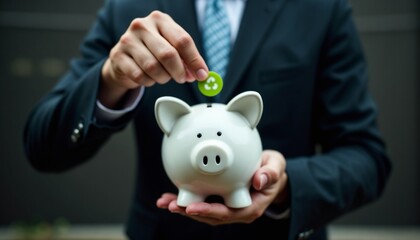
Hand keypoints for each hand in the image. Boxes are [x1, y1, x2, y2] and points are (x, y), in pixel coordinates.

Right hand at [100, 11, 207, 107]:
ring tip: (163, 77)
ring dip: (163, 78)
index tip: (202, 75)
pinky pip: (139, 76)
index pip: (183, 40)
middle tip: (182, 79)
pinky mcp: (117, 55)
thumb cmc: (152, 52)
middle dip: (179, 71)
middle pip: (168, 54)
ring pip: (153, 67)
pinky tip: (148, 78)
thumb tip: (201, 74)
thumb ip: (187, 60)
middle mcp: (142, 26)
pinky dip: (148, 82)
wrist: (124, 58)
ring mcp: (128, 39)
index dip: (195, 60)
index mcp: (160, 20)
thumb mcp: (171, 49)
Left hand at [156, 150, 287, 224]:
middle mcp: (236, 211)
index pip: (227, 213)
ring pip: (203, 212)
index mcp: (250, 207)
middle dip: (189, 212)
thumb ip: (271, 173)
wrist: (270, 172)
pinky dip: (186, 200)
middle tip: (171, 205)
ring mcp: (227, 207)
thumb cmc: (272, 170)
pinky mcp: (219, 200)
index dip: (209, 212)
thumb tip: (258, 181)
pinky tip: (170, 196)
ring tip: (165, 202)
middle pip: (210, 216)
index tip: (192, 208)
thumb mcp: (277, 166)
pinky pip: (201, 202)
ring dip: (183, 208)